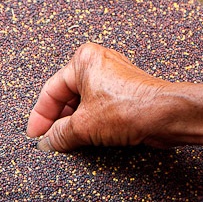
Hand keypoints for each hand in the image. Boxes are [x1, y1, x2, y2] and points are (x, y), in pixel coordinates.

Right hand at [26, 43, 202, 152]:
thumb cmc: (130, 108)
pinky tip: (87, 137)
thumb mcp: (84, 126)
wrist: (167, 115)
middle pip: (67, 95)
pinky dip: (91, 121)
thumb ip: (60, 134)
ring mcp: (114, 76)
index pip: (51, 90)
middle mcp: (98, 62)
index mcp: (83, 60)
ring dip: (75, 123)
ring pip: (84, 102)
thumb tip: (48, 142)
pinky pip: (100, 106)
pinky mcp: (126, 91)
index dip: (40, 116)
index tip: (35, 135)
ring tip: (67, 142)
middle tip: (50, 141)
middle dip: (58, 120)